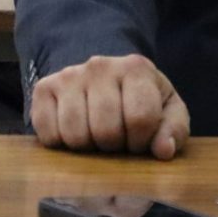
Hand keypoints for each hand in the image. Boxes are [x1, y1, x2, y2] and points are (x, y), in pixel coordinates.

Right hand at [30, 53, 189, 159]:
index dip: (141, 141)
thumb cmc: (139, 100)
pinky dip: (61, 143)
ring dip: (87, 147)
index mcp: (136, 68)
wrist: (104, 79)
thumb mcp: (167, 110)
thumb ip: (174, 129)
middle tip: (116, 139)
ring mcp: (69, 75)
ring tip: (96, 135)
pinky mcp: (43, 88)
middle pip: (105, 130)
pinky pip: (48, 134)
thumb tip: (164, 150)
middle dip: (113, 146)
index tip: (139, 140)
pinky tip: (74, 131)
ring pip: (75, 134)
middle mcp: (100, 66)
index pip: (141, 118)